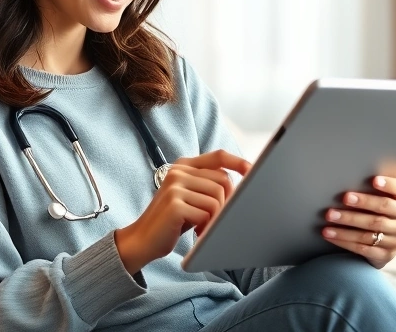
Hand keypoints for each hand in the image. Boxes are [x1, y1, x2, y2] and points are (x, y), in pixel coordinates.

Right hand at [115, 150, 251, 274]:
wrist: (142, 240)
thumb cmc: (172, 221)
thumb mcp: (189, 196)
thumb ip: (207, 185)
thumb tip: (243, 183)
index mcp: (183, 166)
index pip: (218, 156)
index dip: (239, 162)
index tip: (253, 171)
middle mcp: (178, 172)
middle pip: (223, 181)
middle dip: (226, 203)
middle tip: (216, 220)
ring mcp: (175, 186)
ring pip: (217, 198)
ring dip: (216, 218)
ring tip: (204, 227)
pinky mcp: (174, 204)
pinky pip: (206, 213)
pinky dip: (207, 227)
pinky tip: (197, 232)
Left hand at [320, 176, 395, 268]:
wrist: (384, 241)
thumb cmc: (377, 210)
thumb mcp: (382, 197)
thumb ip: (373, 188)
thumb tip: (348, 175)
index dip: (388, 184)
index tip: (373, 180)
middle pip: (383, 208)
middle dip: (363, 202)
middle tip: (344, 198)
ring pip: (370, 230)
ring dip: (347, 224)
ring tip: (329, 217)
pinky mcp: (386, 255)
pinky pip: (363, 248)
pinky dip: (344, 240)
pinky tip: (329, 234)